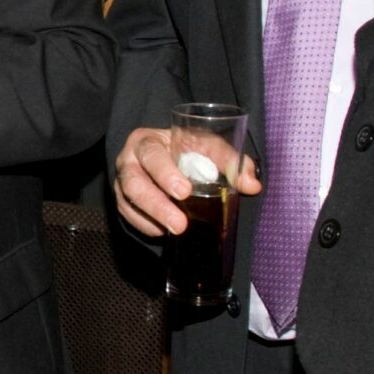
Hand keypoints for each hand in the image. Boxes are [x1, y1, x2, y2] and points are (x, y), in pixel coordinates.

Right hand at [112, 126, 260, 237]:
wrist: (166, 153)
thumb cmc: (187, 147)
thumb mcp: (208, 146)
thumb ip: (230, 161)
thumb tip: (251, 185)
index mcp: (147, 141)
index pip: (151, 154)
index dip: (165, 173)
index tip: (184, 192)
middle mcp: (128, 160)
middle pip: (133, 183)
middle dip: (156, 205)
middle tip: (180, 224)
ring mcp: (122, 183)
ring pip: (128, 203)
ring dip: (152, 219)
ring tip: (177, 230)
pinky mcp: (122, 201)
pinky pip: (128, 217)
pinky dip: (145, 226)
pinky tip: (162, 231)